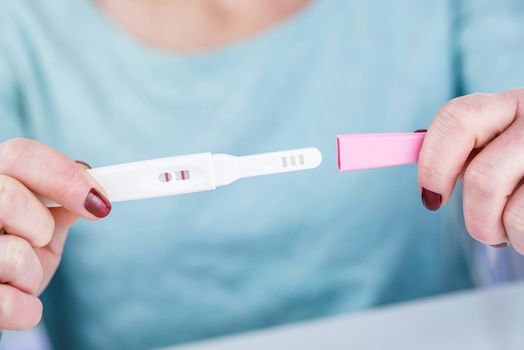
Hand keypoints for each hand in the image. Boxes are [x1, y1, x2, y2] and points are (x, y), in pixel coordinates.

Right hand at [0, 138, 110, 329]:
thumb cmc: (11, 262)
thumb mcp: (37, 230)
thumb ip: (58, 207)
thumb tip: (95, 193)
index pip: (20, 155)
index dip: (65, 176)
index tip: (100, 204)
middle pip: (8, 197)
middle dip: (41, 226)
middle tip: (40, 240)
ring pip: (15, 254)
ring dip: (32, 273)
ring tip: (19, 278)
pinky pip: (7, 303)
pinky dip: (25, 309)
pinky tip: (16, 303)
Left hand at [418, 89, 523, 253]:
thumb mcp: (499, 147)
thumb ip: (465, 150)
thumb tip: (404, 159)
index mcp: (510, 104)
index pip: (457, 118)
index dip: (434, 163)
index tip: (431, 198)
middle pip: (482, 176)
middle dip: (475, 218)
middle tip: (484, 231)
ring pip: (513, 215)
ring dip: (506, 235)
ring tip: (518, 230)